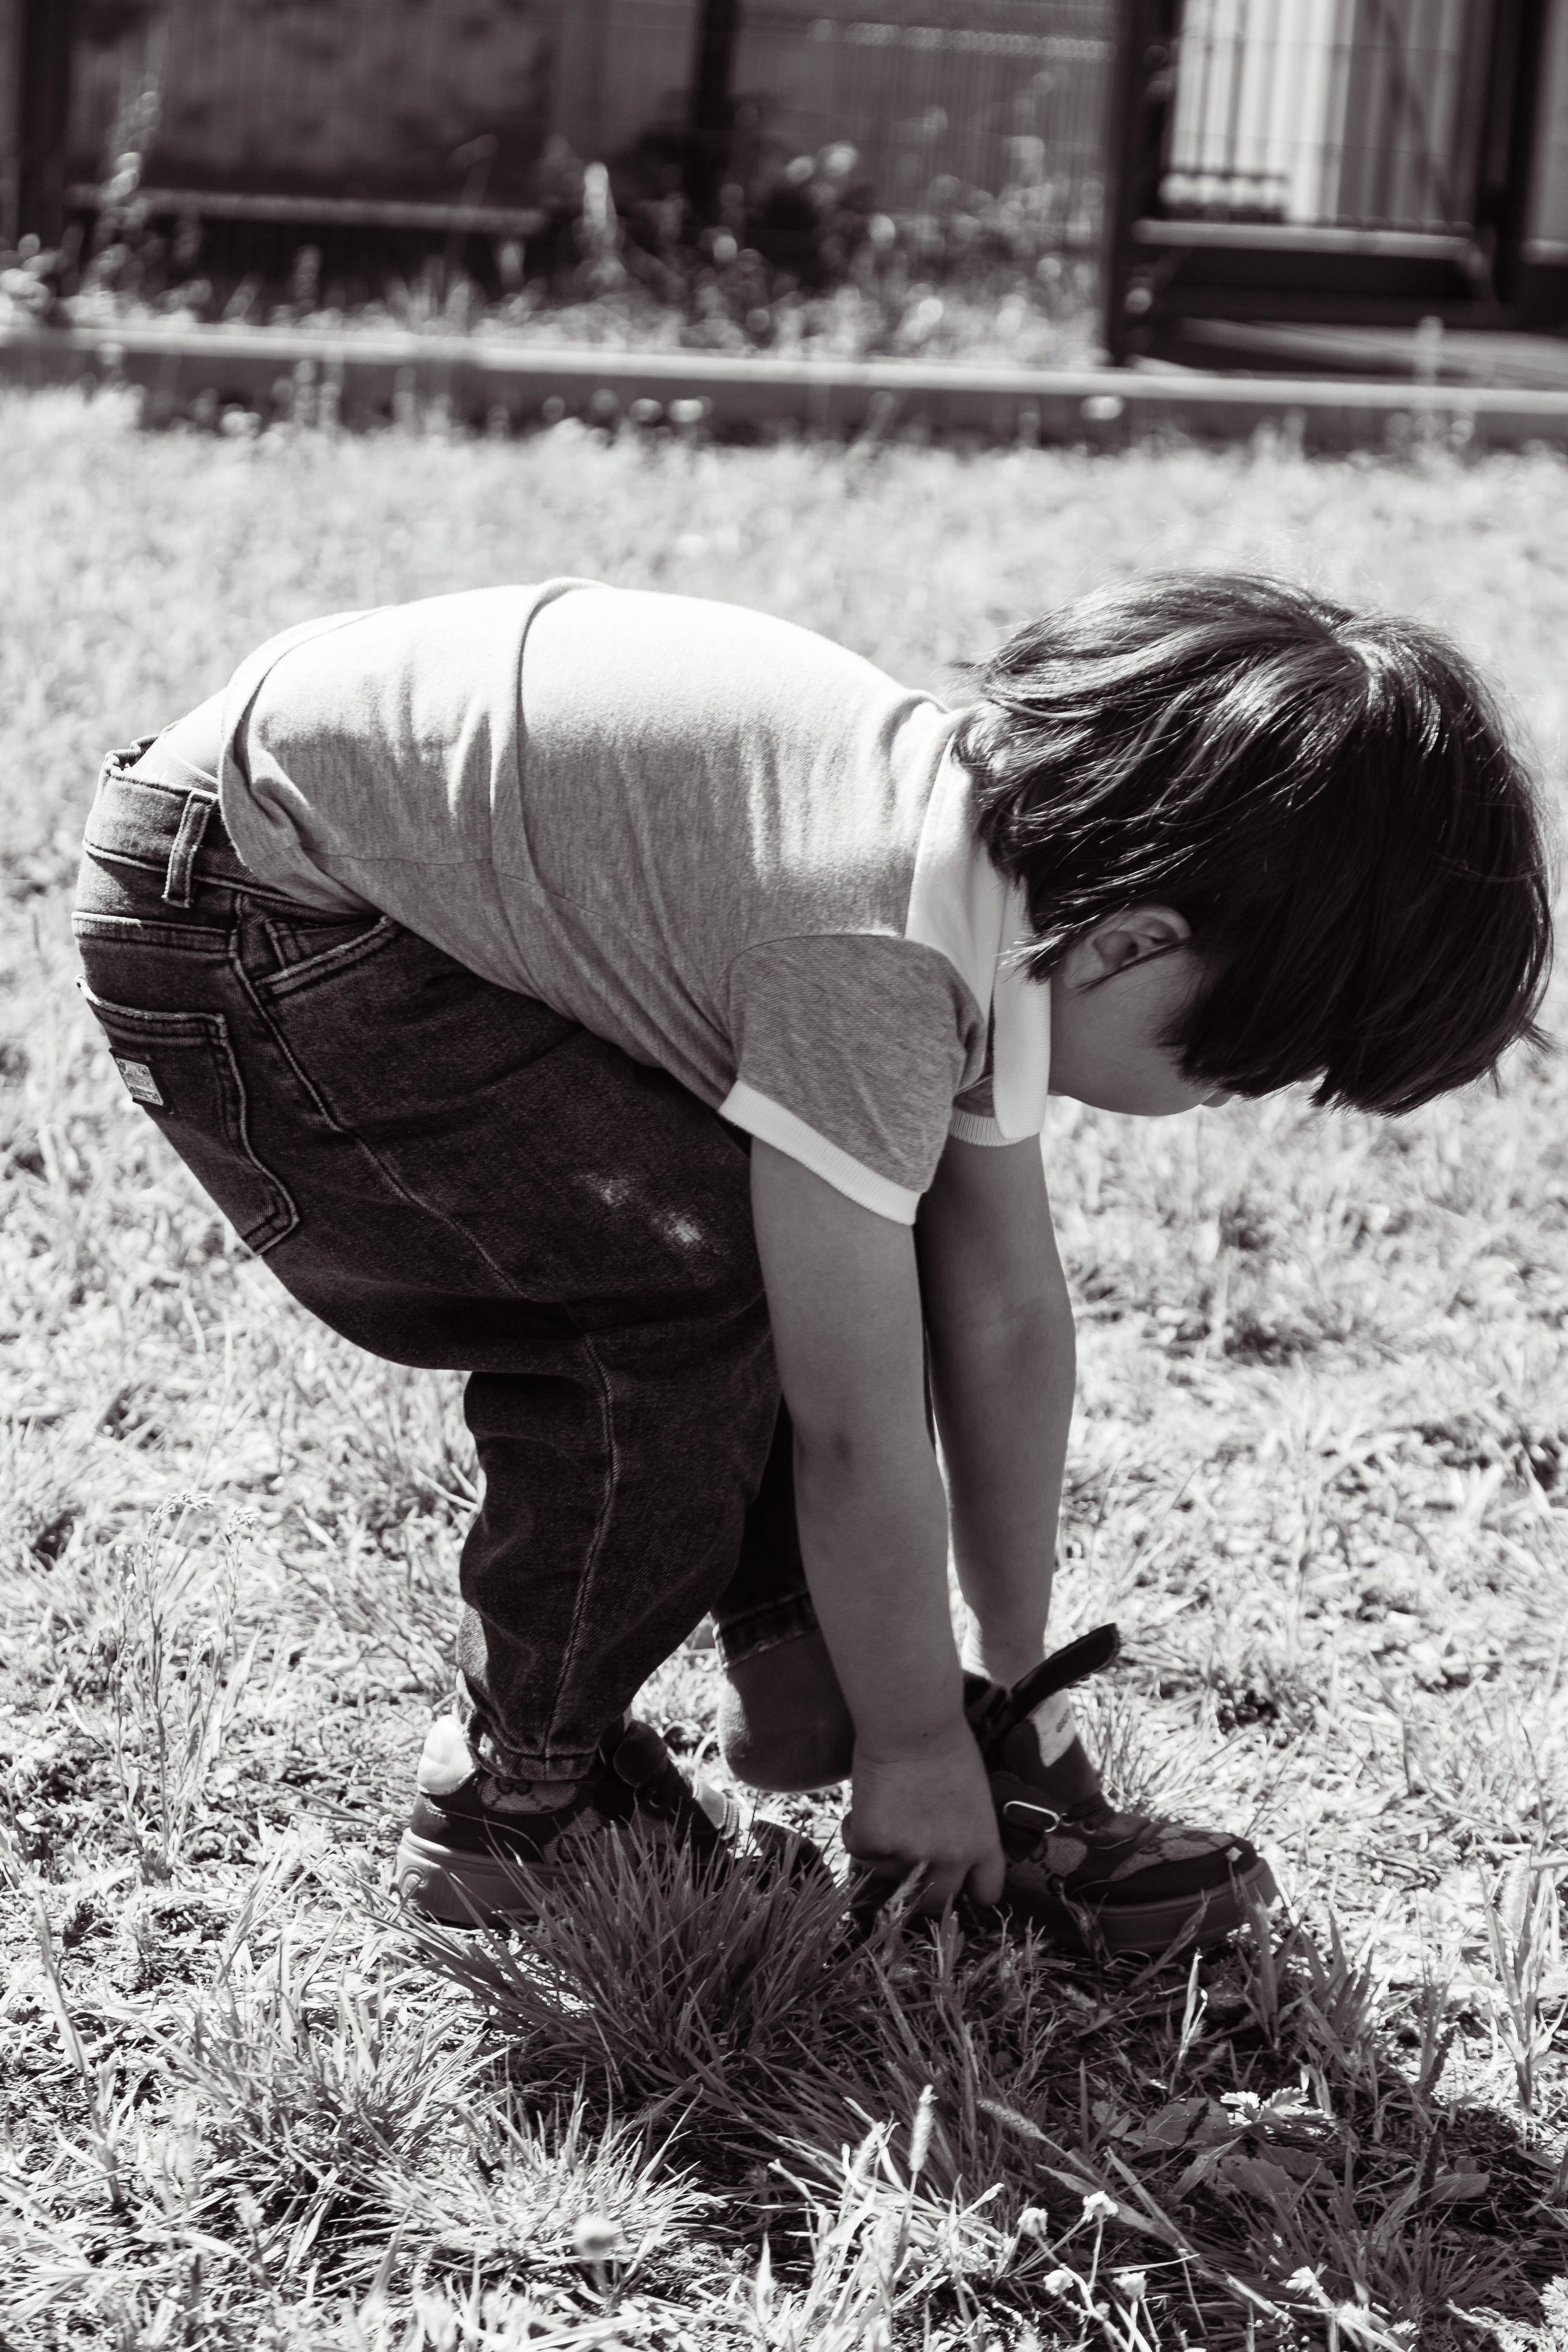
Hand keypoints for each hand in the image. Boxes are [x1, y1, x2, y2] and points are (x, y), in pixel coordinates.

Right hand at [842, 1726, 1004, 1916]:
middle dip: (919, 1887)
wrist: (911, 1722)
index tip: (956, 1880)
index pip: (987, 1892)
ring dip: (884, 1850)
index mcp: (982, 1844)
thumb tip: (946, 1850)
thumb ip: (966, 1829)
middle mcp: (950, 1858)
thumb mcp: (974, 1794)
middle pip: (933, 1902)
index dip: (969, 1888)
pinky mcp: (875, 1841)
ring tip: (885, 1809)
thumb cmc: (946, 1743)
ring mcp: (911, 1853)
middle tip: (905, 1860)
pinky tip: (863, 1804)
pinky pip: (859, 1851)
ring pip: (889, 1872)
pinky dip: (856, 1831)